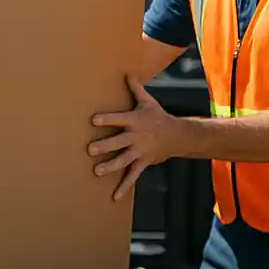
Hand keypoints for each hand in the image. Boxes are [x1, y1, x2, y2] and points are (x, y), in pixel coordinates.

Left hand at [89, 76, 181, 200]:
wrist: (178, 136)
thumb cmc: (158, 116)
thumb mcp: (147, 101)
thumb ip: (135, 88)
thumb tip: (126, 72)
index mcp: (135, 121)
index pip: (118, 118)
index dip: (106, 119)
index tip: (93, 120)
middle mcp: (136, 137)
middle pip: (119, 142)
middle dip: (105, 146)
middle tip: (90, 150)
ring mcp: (139, 151)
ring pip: (123, 160)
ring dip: (110, 166)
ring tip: (97, 171)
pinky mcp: (143, 163)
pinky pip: (132, 176)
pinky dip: (124, 187)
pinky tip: (114, 197)